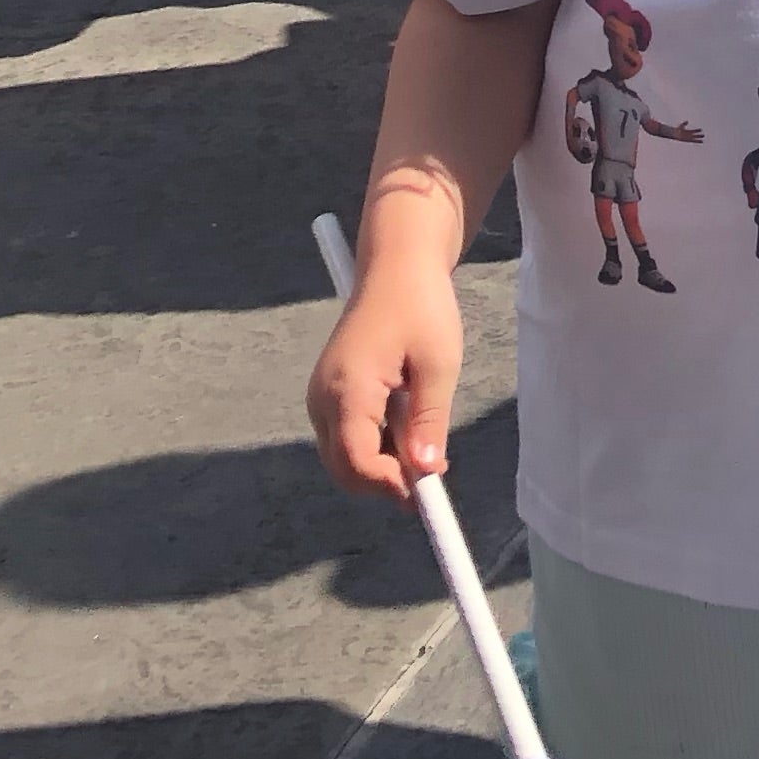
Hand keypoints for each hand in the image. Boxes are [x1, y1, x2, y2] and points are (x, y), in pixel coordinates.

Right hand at [307, 256, 461, 504]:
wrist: (396, 265)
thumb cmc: (421, 306)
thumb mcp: (438, 364)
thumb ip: (429, 421)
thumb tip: (425, 473)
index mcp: (348, 390)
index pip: (357, 462)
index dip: (390, 485)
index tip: (428, 493)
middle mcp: (323, 398)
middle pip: (345, 467)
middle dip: (385, 480)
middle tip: (431, 475)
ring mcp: (321, 396)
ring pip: (343, 456)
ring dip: (380, 462)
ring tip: (421, 436)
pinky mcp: (328, 392)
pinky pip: (345, 436)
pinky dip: (372, 444)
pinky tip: (404, 423)